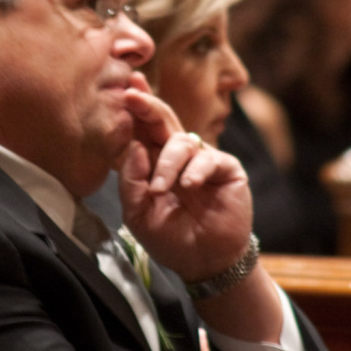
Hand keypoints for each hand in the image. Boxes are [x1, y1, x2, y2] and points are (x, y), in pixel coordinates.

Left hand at [117, 74, 252, 282]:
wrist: (203, 262)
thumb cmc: (170, 237)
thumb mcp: (138, 213)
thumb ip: (131, 181)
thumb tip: (134, 146)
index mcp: (153, 162)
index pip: (141, 129)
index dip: (135, 108)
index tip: (124, 88)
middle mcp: (177, 155)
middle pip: (162, 120)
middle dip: (147, 106)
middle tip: (132, 97)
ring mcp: (202, 160)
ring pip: (182, 141)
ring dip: (166, 163)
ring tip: (159, 190)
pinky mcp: (226, 168)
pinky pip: (208, 158)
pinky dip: (194, 170)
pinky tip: (188, 185)